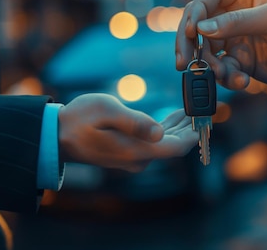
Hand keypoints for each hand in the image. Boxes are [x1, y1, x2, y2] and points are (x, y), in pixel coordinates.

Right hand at [58, 93, 196, 172]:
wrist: (56, 136)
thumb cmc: (79, 119)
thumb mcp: (106, 111)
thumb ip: (134, 121)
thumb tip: (159, 132)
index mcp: (137, 150)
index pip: (177, 147)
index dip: (196, 132)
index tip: (210, 117)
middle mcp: (139, 159)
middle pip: (175, 145)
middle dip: (192, 127)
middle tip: (209, 107)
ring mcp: (134, 158)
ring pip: (166, 143)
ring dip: (180, 126)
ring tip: (196, 108)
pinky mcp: (128, 153)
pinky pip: (155, 143)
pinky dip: (167, 128)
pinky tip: (175, 115)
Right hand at [175, 0, 266, 89]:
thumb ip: (237, 22)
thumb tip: (201, 29)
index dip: (196, 12)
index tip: (193, 31)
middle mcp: (234, 12)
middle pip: (199, 23)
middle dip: (189, 44)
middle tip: (182, 62)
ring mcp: (234, 37)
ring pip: (206, 50)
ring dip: (210, 65)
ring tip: (226, 75)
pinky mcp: (239, 59)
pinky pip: (222, 68)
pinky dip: (226, 78)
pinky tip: (242, 82)